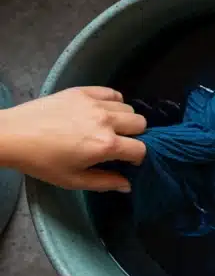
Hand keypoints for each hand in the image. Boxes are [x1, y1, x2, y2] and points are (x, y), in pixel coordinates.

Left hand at [0, 87, 145, 191]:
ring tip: (107, 127)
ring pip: (128, 108)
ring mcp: (95, 103)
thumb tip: (127, 184)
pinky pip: (112, 93)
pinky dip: (113, 102)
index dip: (137, 158)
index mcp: (105, 145)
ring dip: (123, 119)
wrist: (13, 135)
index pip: (140, 149)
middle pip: (140, 124)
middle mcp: (106, 121)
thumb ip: (104, 182)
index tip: (127, 161)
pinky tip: (101, 111)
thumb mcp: (72, 180)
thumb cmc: (41, 162)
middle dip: (134, 136)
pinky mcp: (84, 91)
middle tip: (117, 143)